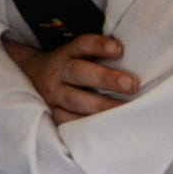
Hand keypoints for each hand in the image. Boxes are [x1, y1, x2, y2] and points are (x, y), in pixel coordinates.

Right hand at [1, 33, 137, 122]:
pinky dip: (87, 126)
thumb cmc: (71, 67)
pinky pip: (68, 122)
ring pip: (74, 100)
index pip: (82, 45)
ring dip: (102, 106)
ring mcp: (52, 95)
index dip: (99, 46)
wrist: (31, 78)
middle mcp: (57, 73)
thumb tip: (141, 55)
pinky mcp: (52, 114)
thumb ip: (100, 54)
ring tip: (126, 111)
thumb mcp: (78, 54)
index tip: (119, 49)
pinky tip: (107, 129)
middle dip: (106, 79)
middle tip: (132, 85)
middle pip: (79, 72)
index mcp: (66, 53)